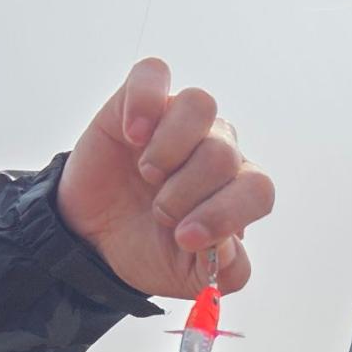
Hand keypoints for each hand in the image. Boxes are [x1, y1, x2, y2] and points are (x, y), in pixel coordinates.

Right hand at [56, 58, 273, 297]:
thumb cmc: (149, 249)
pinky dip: (143, 101)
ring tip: (148, 174)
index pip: (258, 189)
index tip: (187, 238)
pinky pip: (153, 74)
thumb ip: (226, 271)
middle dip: (186, 193)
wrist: (94, 240)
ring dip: (171, 148)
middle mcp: (215, 148)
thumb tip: (230, 247)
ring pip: (201, 105)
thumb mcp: (190, 277)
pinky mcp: (139, 101)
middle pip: (224, 153)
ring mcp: (178, 121)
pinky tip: (131, 136)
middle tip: (159, 214)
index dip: (226, 214)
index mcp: (236, 190)